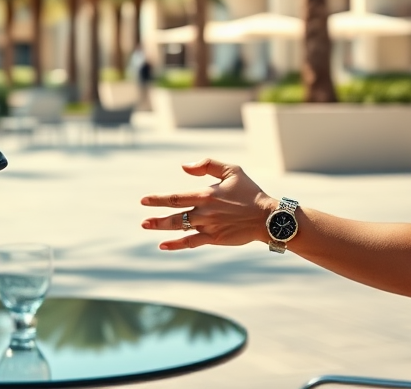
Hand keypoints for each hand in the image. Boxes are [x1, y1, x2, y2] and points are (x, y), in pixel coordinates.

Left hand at [140, 159, 275, 250]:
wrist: (267, 217)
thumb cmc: (250, 192)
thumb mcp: (232, 170)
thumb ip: (207, 165)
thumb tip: (183, 167)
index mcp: (206, 195)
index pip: (176, 197)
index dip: (158, 199)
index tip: (144, 200)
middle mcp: (205, 212)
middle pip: (175, 214)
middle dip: (156, 218)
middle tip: (142, 221)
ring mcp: (209, 227)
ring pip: (180, 228)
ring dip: (162, 228)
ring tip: (146, 226)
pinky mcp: (215, 239)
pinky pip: (191, 243)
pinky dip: (176, 244)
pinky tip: (163, 245)